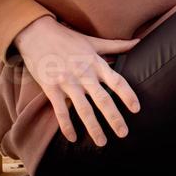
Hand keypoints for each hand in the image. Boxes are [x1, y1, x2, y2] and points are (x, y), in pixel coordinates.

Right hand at [12, 15, 140, 145]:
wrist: (36, 34)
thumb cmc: (67, 38)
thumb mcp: (93, 41)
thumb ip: (116, 45)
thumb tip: (138, 41)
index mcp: (95, 63)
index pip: (117, 81)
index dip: (127, 95)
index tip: (137, 109)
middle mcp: (83, 74)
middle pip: (103, 99)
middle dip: (114, 118)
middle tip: (123, 134)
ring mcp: (67, 82)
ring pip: (83, 109)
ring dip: (93, 127)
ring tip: (102, 142)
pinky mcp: (51, 88)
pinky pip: (60, 111)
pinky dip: (66, 125)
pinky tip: (72, 138)